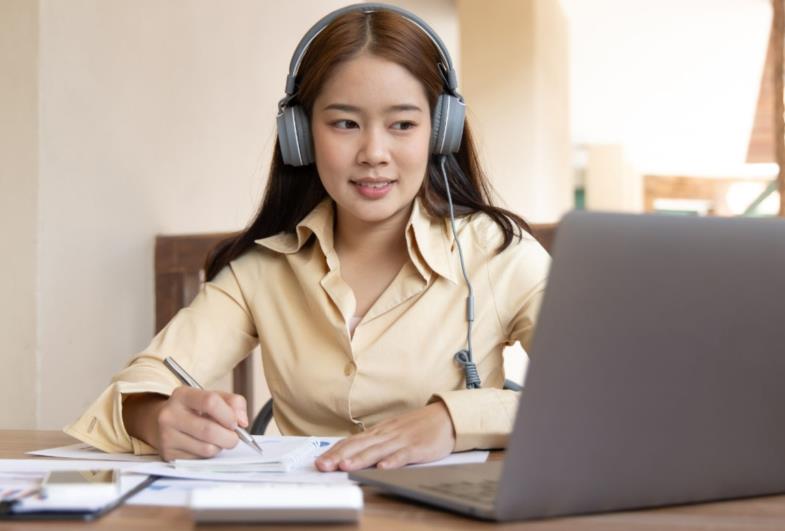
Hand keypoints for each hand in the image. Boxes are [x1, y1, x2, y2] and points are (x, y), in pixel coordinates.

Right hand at [124, 388, 248, 460]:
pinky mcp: (168, 454)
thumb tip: (242, 422)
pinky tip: (203, 446)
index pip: (210, 402)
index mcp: (183, 395)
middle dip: (229, 437)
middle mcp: (170, 415)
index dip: (228, 414)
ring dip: (220, 447)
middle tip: (233, 437)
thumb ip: (233, 402)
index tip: (235, 423)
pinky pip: (199, 460)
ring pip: (206, 449)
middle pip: (209, 430)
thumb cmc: (194, 409)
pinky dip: (208, 456)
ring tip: (217, 440)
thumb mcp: (212, 397)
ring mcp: (166, 436)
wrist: (162, 422)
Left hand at [315, 401, 455, 470]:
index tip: (320, 460)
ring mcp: (401, 440)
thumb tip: (353, 452)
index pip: (352, 441)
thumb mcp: (392, 431)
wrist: (445, 417)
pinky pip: (403, 455)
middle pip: (359, 445)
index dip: (335, 451)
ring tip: (345, 466)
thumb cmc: (418, 426)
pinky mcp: (417, 447)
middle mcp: (387, 434)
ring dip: (360, 459)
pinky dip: (392, 461)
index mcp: (379, 431)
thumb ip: (375, 441)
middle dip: (339, 456)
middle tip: (323, 465)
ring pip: (377, 451)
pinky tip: (383, 468)